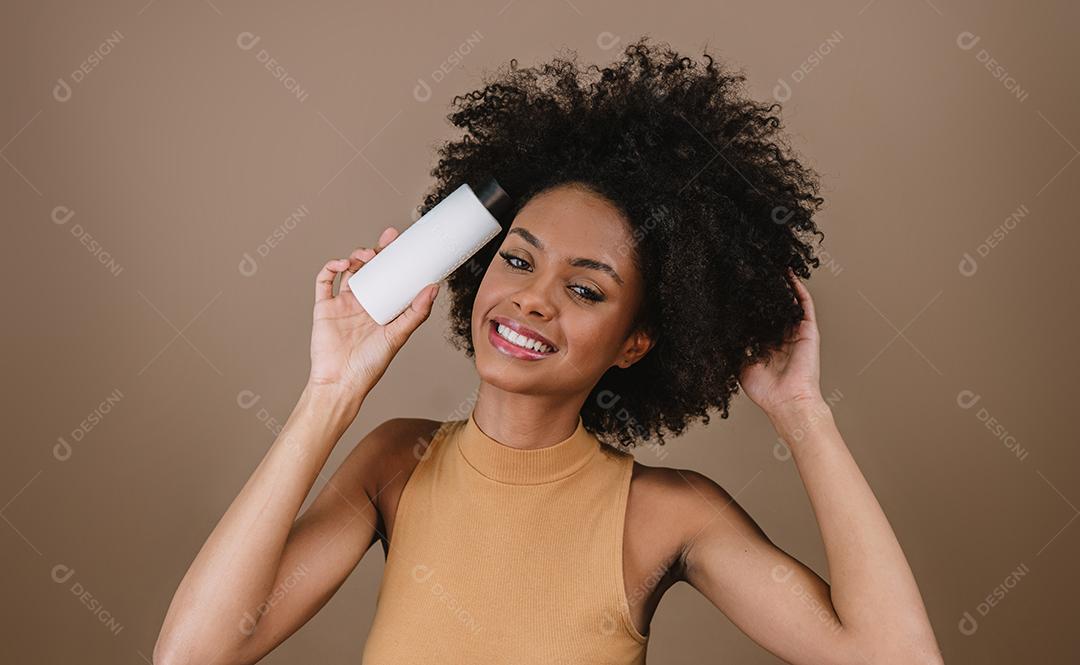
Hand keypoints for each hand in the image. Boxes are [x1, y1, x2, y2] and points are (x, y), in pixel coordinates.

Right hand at [307, 226, 439, 393]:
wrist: (341, 382)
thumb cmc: (370, 365)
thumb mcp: (398, 335)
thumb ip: (416, 313)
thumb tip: (434, 287)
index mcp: (381, 308)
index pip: (389, 276)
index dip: (393, 257)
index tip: (401, 241)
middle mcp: (362, 303)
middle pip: (369, 269)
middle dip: (376, 251)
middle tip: (387, 239)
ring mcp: (342, 304)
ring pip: (348, 270)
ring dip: (356, 257)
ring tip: (365, 256)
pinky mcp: (324, 307)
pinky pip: (324, 281)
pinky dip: (331, 267)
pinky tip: (343, 264)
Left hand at [737, 268, 823, 416]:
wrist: (787, 401)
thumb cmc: (765, 390)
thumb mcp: (740, 365)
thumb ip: (733, 348)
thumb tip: (717, 332)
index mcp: (766, 345)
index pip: (757, 319)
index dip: (748, 304)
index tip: (736, 289)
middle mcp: (782, 337)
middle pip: (773, 307)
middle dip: (764, 290)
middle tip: (753, 271)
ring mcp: (796, 332)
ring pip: (789, 301)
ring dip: (781, 284)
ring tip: (770, 266)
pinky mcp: (808, 330)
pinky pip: (804, 305)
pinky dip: (797, 288)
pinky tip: (789, 274)